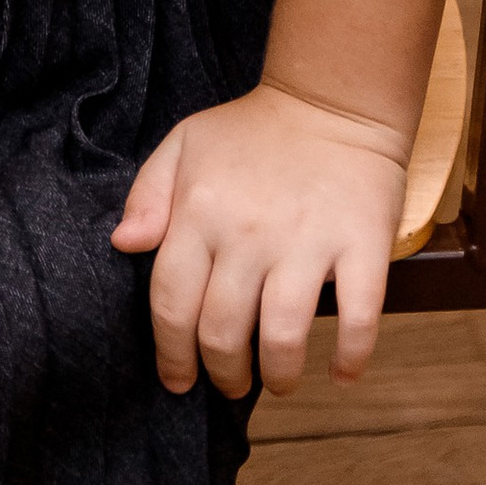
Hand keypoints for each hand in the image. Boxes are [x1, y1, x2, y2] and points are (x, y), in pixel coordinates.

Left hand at [112, 83, 405, 399]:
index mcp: (200, 210)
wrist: (331, 102)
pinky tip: (341, 374)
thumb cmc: (250, 129)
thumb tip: (124, 245)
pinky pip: (357, 318)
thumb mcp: (184, 144)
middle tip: (232, 383)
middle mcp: (248, 232)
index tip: (178, 380)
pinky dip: (350, 358)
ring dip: (278, 376)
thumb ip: (147, 195)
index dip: (171, 354)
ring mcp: (307, 241)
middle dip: (224, 375)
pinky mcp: (361, 245)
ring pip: (282, 337)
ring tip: (279, 380)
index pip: (171, 303)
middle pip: (223, 332)